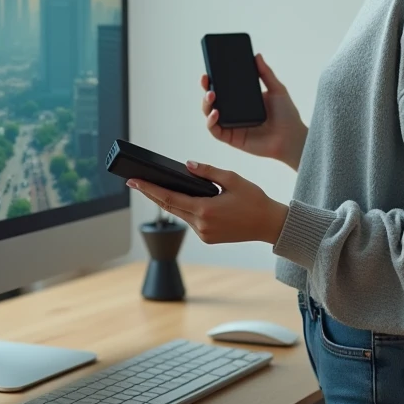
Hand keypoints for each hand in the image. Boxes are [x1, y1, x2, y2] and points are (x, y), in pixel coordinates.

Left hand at [126, 161, 288, 245]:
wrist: (269, 224)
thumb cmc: (254, 200)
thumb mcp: (233, 179)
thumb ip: (208, 172)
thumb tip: (187, 165)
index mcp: (205, 210)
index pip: (169, 198)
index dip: (149, 189)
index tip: (134, 181)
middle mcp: (201, 225)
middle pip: (169, 207)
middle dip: (151, 194)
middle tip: (135, 181)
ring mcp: (204, 234)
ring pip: (179, 214)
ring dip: (167, 201)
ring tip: (154, 186)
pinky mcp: (208, 238)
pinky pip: (190, 220)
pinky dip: (184, 208)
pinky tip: (179, 198)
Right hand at [201, 53, 307, 168]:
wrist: (292, 137)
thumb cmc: (287, 116)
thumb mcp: (277, 89)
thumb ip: (266, 73)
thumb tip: (257, 55)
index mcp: (242, 100)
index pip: (224, 88)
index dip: (214, 79)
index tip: (209, 70)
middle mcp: (234, 112)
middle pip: (213, 100)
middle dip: (206, 89)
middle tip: (206, 79)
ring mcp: (231, 125)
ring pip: (209, 113)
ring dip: (206, 104)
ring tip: (211, 95)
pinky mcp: (231, 138)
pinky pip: (215, 130)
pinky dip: (211, 122)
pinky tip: (216, 113)